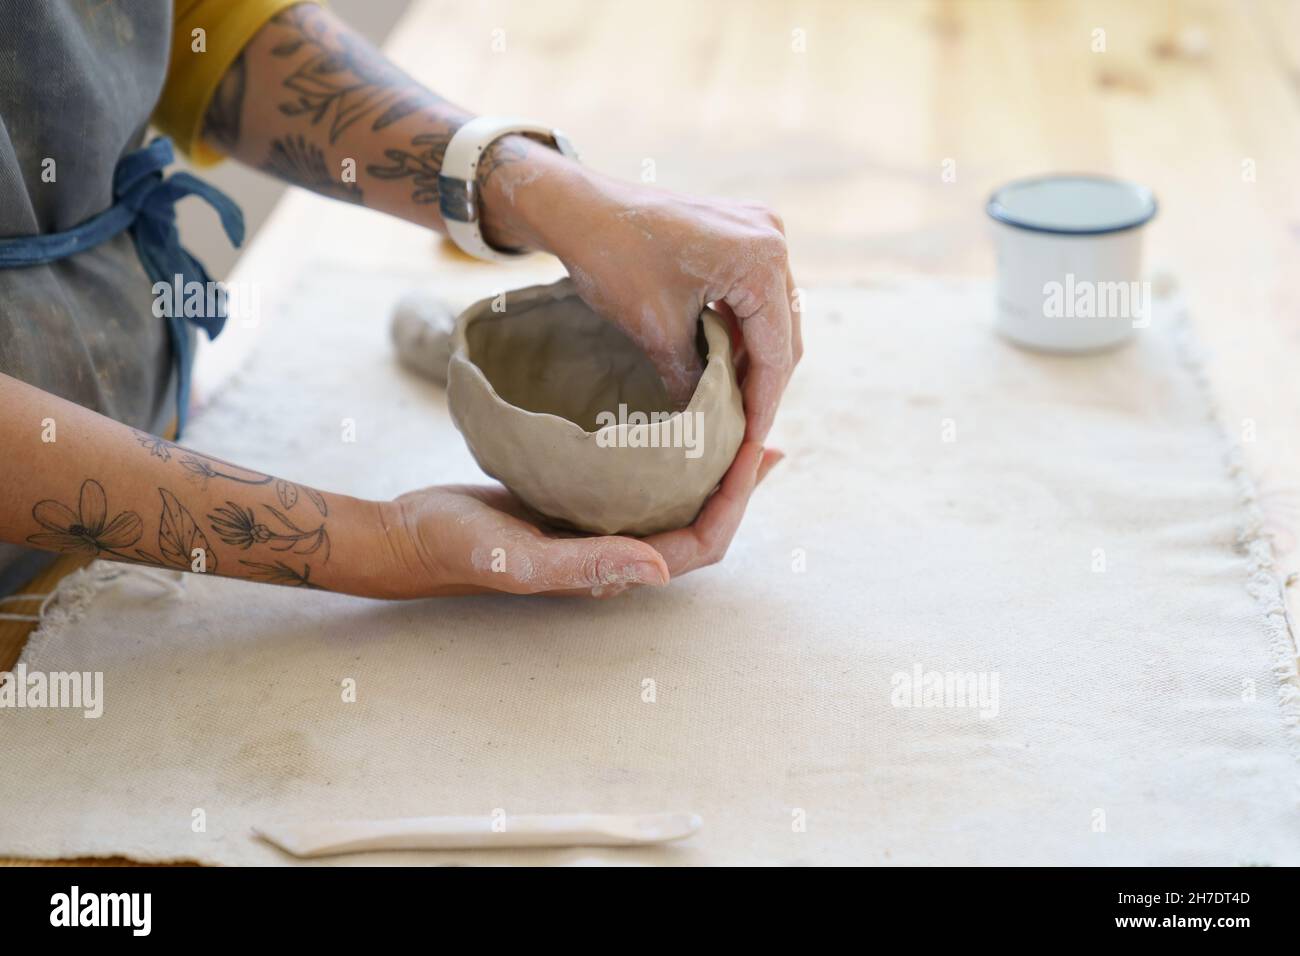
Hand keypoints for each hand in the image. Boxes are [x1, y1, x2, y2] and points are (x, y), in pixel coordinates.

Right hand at [377, 443, 781, 597]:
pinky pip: (639, 481)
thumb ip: (583, 566)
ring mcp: (598, 526)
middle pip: (700, 522)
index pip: (700, 544)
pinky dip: (668, 455)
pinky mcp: (578, 501)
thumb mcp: (516, 558)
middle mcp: (615, 551)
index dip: (735, 504)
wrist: (408, 532)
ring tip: (738, 422)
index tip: (754, 451)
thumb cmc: (456, 547)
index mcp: (612, 570)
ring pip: (674, 500)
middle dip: (737, 483)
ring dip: (710, 468)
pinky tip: (672, 421)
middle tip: (764, 431)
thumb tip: (661, 567)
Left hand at [554, 181, 801, 442]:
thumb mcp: (658, 333)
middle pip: (782, 334)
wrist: (577, 208)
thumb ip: (695, 382)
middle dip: (762, 386)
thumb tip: (710, 429)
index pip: (776, 351)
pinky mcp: (739, 234)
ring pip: (769, 317)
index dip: (763, 406)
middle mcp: (772, 238)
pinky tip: (719, 364)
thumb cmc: (614, 261)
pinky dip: (738, 332)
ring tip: (730, 405)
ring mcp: (758, 232)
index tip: (750, 448)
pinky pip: (751, 295)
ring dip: (751, 360)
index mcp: (761, 260)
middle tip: (742, 434)